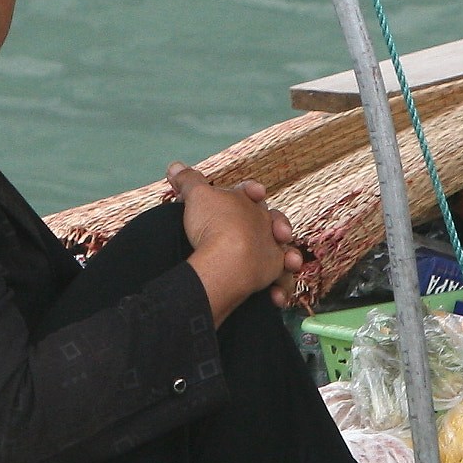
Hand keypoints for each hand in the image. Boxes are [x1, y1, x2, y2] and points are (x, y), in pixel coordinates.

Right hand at [165, 163, 305, 323]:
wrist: (229, 258)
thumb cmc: (214, 224)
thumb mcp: (196, 195)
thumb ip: (188, 180)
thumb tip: (173, 166)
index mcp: (249, 204)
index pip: (251, 193)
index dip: (250, 190)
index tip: (251, 191)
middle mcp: (264, 226)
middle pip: (273, 221)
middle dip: (275, 223)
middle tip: (273, 229)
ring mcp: (270, 251)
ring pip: (284, 251)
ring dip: (287, 256)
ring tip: (289, 262)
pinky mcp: (271, 277)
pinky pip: (281, 282)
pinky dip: (279, 289)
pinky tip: (275, 297)